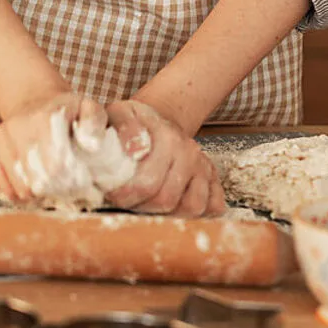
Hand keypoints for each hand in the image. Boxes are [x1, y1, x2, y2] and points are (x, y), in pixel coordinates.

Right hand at [0, 93, 104, 202]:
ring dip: (38, 194)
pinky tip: (32, 183)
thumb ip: (95, 124)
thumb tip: (92, 145)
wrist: (34, 101)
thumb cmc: (66, 112)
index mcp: (43, 119)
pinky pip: (4, 190)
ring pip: (20, 189)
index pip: (55, 168)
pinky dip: (20, 195)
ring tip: (49, 183)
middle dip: (56, 191)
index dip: (71, 182)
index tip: (80, 183)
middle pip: (37, 182)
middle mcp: (16, 127)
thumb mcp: (89, 109)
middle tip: (66, 187)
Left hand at [104, 100, 224, 216]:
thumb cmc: (137, 121)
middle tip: (128, 201)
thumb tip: (135, 150)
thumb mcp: (121, 112)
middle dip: (142, 207)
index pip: (148, 184)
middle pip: (167, 200)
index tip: (113, 196)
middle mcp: (190, 153)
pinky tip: (174, 207)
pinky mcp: (213, 178)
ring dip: (168, 214)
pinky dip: (197, 214)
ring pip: (193, 207)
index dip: (125, 197)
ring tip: (149, 205)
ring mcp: (204, 167)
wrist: (160, 119)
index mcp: (168, 139)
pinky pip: (214, 206)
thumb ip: (123, 126)